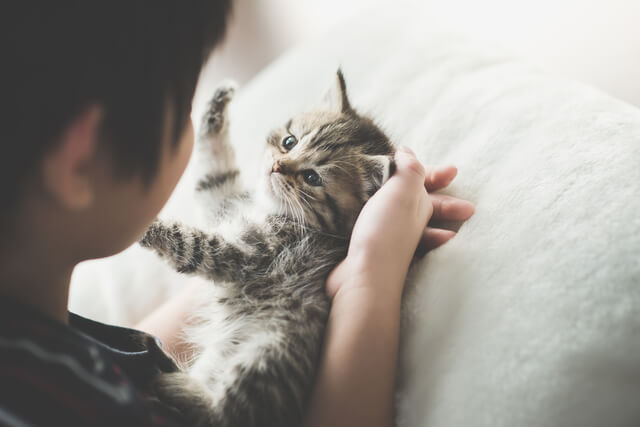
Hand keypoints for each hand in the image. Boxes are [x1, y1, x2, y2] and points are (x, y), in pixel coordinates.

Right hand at [326, 147, 473, 298]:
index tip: (453, 170)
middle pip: (425, 205)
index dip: (439, 174)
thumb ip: (410, 170)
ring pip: (402, 220)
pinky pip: (379, 232)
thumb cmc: (387, 231)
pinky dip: (381, 226)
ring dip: (411, 215)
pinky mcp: (369, 248)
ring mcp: (390, 238)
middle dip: (438, 200)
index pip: (431, 184)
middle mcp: (409, 223)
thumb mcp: (404, 191)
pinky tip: (378, 227)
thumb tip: (408, 153)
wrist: (364, 276)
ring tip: (416, 210)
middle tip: (456, 196)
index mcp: (419, 206)